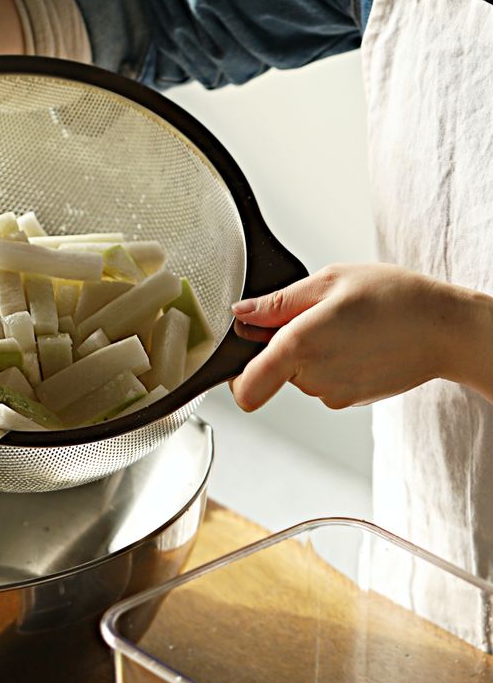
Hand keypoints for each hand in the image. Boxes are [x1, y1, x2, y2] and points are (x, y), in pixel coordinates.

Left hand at [229, 263, 492, 410]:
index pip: (245, 389)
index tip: (243, 353)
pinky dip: (329, 363)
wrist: (447, 329)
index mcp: (299, 346)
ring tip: (343, 326)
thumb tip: (242, 313)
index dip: (235, 375)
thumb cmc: (395, 298)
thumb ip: (278, 302)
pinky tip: (355, 342)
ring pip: (297, 375)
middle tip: (313, 316)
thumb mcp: (330, 281)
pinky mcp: (349, 400)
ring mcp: (331, 394)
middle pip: (271, 371)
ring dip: (308, 352)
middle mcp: (312, 378)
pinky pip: (321, 382)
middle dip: (280, 346)